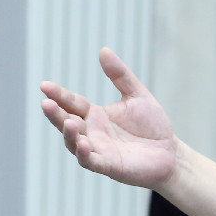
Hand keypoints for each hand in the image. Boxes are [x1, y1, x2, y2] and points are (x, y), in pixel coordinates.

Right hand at [39, 47, 176, 189]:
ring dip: (69, 134)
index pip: (72, 103)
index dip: (58, 94)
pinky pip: (91, 161)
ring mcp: (98, 150)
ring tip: (69, 122)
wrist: (170, 153)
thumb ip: (120, 76)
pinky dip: (84, 154)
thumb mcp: (137, 96)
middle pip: (66, 122)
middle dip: (55, 114)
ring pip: (74, 143)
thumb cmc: (152, 126)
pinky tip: (83, 144)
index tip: (44, 85)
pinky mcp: (109, 166)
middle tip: (46, 102)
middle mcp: (92, 132)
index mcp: (95, 115)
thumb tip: (104, 50)